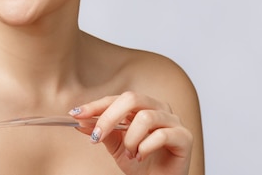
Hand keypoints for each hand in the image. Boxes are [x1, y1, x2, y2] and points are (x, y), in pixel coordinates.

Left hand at [70, 91, 192, 174]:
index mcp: (142, 106)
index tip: (77, 114)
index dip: (96, 106)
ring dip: (130, 139)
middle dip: (109, 117)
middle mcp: (158, 107)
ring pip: (145, 117)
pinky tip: (141, 157)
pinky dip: (145, 147)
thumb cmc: (141, 163)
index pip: (116, 99)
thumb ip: (102, 132)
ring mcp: (173, 120)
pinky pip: (162, 135)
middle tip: (97, 136)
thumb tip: (80, 121)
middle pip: (132, 98)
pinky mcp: (184, 136)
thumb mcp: (116, 147)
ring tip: (129, 154)